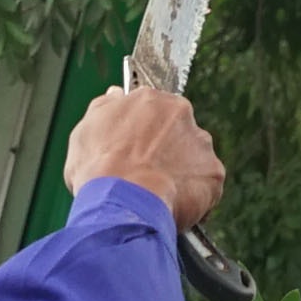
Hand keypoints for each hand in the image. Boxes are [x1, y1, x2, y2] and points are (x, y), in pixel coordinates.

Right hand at [64, 86, 227, 229]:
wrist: (121, 203)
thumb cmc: (98, 169)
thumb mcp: (86, 131)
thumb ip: (104, 107)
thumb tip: (115, 93)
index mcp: (150, 100)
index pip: (154, 112)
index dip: (144, 135)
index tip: (134, 153)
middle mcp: (181, 114)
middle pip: (178, 132)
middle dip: (166, 151)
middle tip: (145, 175)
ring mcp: (201, 144)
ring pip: (195, 158)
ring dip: (181, 173)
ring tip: (158, 195)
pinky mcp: (214, 174)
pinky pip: (206, 186)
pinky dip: (193, 197)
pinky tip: (171, 207)